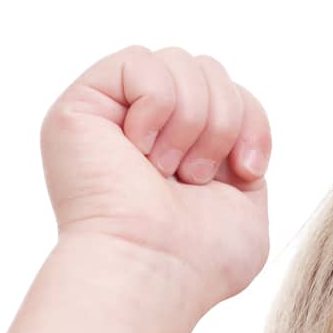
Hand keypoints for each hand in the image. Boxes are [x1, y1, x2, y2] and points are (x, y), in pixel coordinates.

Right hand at [40, 45, 270, 310]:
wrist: (153, 270)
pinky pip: (140, 62)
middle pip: (208, 70)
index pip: (231, 94)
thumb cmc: (198, 260)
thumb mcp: (246, 208)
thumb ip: (243, 160)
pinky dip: (157, 107)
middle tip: (196, 177)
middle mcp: (147, 129)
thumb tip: (233, 135)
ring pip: (179, 61)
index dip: (250, 121)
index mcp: (183, 150)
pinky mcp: (82, 103)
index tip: (247, 171)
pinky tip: (140, 150)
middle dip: (222, 121)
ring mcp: (113, 115)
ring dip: (192, 120)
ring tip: (169, 170)